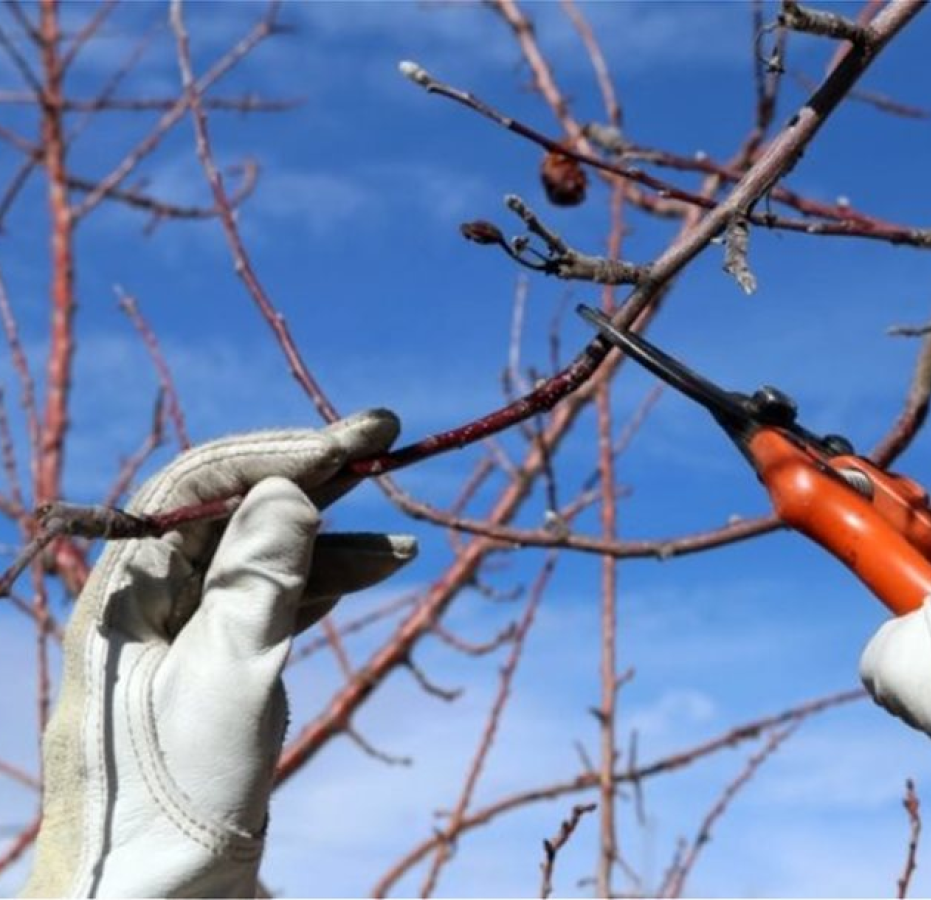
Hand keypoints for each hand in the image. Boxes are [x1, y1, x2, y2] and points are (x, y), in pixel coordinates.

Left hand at [23, 410, 416, 897]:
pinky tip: (379, 567)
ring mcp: (186, 631)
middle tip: (383, 438)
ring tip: (401, 536)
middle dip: (311, 476)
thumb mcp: (229, 672)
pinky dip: (327, 581)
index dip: (278, 453)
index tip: (351, 441)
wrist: (158, 898)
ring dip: (331, 536)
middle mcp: (150, 598)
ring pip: (263, 554)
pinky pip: (275, 600)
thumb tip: (290, 490)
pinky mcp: (219, 665)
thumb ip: (261, 574)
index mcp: (125, 589)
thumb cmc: (177, 790)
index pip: (200, 485)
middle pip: (235, 509)